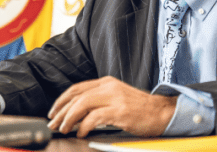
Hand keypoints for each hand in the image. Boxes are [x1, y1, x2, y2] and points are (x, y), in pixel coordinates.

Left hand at [47, 76, 176, 137]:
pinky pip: (95, 117)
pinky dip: (84, 126)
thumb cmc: (139, 109)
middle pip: (76, 96)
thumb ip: (99, 101)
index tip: (53, 112)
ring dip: (69, 118)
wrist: (162, 112)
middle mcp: (109, 87)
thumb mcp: (117, 98)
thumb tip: (76, 114)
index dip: (61, 100)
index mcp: (106, 82)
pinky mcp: (120, 111)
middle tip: (54, 125)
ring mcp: (115, 98)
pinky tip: (81, 133)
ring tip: (64, 129)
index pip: (77, 88)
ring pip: (82, 104)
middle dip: (61, 112)